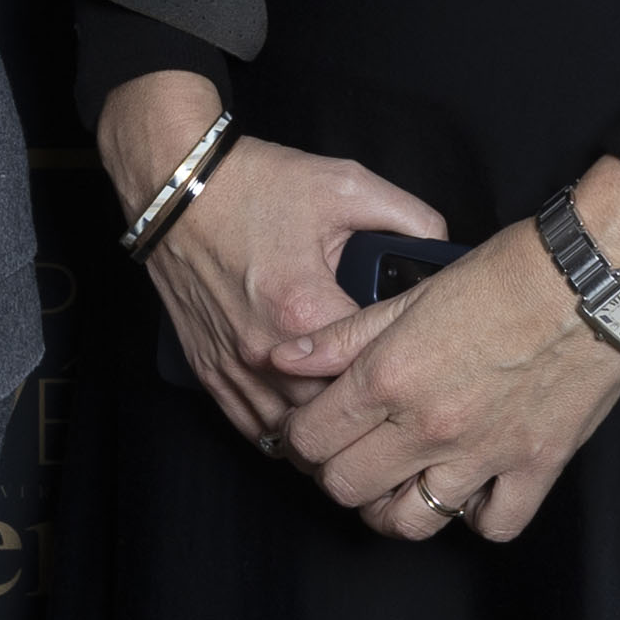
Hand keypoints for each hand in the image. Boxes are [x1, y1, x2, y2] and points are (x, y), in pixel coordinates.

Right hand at [103, 71, 440, 447]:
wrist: (176, 187)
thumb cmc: (254, 184)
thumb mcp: (345, 184)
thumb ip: (408, 217)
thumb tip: (443, 246)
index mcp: (306, 307)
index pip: (369, 372)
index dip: (399, 374)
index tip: (416, 370)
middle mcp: (266, 349)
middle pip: (331, 415)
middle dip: (363, 415)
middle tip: (394, 410)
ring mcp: (234, 364)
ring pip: (289, 435)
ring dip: (323, 433)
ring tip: (354, 427)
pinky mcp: (209, 369)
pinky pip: (250, 426)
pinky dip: (281, 432)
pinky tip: (307, 426)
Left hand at [269, 154, 619, 545]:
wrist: (592, 279)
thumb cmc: (505, 274)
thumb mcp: (411, 294)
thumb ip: (343, 336)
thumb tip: (284, 358)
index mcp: (390, 376)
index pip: (310, 438)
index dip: (297, 438)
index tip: (309, 430)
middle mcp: (429, 424)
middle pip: (347, 487)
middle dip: (337, 473)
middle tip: (351, 453)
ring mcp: (483, 453)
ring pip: (411, 521)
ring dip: (394, 508)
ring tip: (399, 484)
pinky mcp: (534, 466)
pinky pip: (493, 525)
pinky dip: (478, 515)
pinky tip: (472, 488)